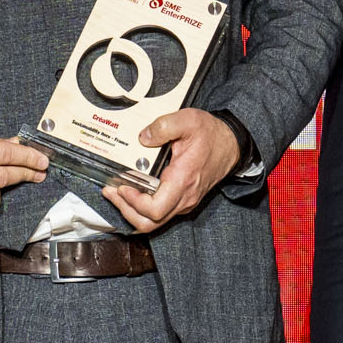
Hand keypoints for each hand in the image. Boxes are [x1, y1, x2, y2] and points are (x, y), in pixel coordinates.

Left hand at [105, 108, 240, 233]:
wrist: (231, 145)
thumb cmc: (211, 135)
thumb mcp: (188, 120)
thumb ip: (164, 126)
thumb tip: (143, 137)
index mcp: (183, 180)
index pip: (155, 209)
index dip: (133, 203)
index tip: (121, 187)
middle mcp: (184, 197)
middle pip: (150, 222)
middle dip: (125, 210)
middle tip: (111, 193)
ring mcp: (184, 202)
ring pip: (154, 222)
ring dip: (131, 211)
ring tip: (116, 194)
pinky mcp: (183, 201)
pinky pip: (159, 214)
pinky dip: (141, 209)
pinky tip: (131, 193)